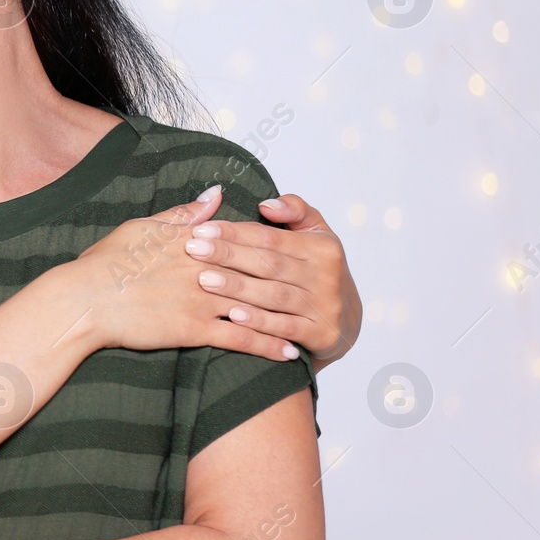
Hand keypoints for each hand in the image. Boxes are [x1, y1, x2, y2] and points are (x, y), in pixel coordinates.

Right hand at [67, 186, 301, 362]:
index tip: (293, 249)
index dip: (268, 245)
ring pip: (256, 305)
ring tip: (313, 323)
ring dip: (287, 316)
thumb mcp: (143, 227)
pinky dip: (267, 345)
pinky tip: (287, 352)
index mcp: (192, 240)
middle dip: (289, 280)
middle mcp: (203, 267)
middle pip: (256, 271)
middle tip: (316, 288)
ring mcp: (201, 298)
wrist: (84, 300)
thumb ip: (184, 213)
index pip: (240, 239)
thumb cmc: (105, 263)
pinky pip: (240, 338)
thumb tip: (216, 193)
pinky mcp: (194, 329)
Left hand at [184, 193, 360, 369]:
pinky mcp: (320, 335)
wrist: (346, 320)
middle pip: (269, 264)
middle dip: (228, 256)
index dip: (236, 233)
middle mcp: (325, 276)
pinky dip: (260, 322)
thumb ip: (295, 210)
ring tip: (205, 279)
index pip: (271, 238)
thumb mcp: (316, 235)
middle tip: (193, 250)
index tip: (203, 229)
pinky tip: (233, 316)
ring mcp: (323, 306)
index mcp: (322, 247)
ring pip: (274, 295)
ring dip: (238, 288)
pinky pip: (285, 327)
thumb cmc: (318, 269)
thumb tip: (267, 205)